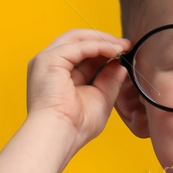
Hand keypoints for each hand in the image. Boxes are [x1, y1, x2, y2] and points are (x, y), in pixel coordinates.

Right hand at [24, 29, 130, 152]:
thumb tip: (120, 66)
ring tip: (122, 46)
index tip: (125, 50)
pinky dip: (98, 45)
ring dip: (102, 39)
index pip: (83, 53)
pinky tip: (114, 50)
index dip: (104, 49)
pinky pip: (78, 45)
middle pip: (78, 40)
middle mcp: (50, 64)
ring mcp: (46, 60)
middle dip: (104, 40)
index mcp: (58, 73)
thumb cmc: (76, 125)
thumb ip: (110, 80)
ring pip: (76, 38)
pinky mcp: (49, 60)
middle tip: (126, 44)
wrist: (61, 135)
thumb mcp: (101, 97)